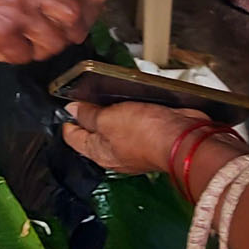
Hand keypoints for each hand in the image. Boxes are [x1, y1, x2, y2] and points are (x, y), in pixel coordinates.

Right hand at [0, 0, 87, 61]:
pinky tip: (1, 51)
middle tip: (60, 35)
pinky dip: (16, 57)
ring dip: (45, 48)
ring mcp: (18, 13)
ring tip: (30, 48)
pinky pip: (25, 55)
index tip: (55, 7)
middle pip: (73, 12)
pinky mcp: (4, 37)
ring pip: (55, 40)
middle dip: (69, 28)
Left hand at [63, 101, 209, 175]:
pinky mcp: (152, 136)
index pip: (73, 138)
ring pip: (116, 127)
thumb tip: (72, 110)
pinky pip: (135, 123)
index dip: (67, 121)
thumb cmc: (144, 134)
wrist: (182, 138)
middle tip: (85, 96)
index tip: (65, 105)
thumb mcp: (107, 120)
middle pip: (94, 133)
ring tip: (106, 94)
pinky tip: (130, 101)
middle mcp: (115, 153)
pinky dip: (131, 112)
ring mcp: (134, 146)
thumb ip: (88, 115)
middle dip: (88, 116)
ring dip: (112, 112)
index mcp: (99, 153)